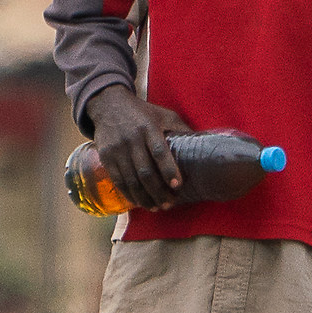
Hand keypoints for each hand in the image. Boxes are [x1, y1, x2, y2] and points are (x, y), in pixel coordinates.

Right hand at [86, 86, 190, 209]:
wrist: (108, 105)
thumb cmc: (143, 112)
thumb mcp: (164, 115)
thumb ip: (181, 129)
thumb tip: (205, 144)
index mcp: (149, 128)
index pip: (159, 152)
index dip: (169, 170)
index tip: (177, 185)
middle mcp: (132, 139)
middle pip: (145, 171)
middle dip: (158, 191)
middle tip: (169, 204)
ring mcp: (117, 149)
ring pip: (131, 180)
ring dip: (144, 197)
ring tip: (157, 207)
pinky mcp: (106, 157)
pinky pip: (118, 180)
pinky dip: (129, 194)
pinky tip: (139, 202)